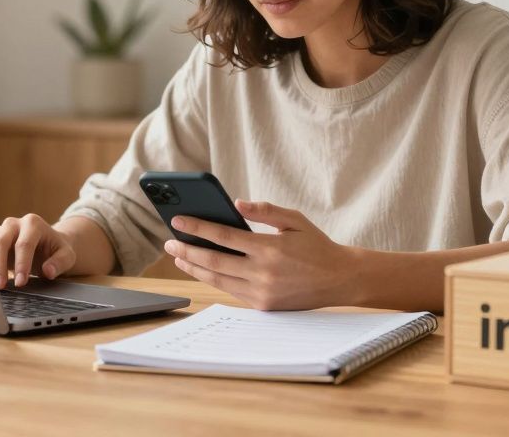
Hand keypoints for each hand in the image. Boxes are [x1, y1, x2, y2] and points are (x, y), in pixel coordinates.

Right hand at [0, 214, 76, 288]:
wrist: (47, 243)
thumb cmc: (56, 249)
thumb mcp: (66, 255)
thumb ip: (60, 262)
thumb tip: (48, 271)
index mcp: (33, 224)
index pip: (24, 244)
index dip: (21, 264)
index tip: (20, 282)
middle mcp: (13, 224)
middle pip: (0, 242)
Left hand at [163, 200, 359, 310]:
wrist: (339, 279)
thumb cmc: (316, 245)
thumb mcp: (295, 220)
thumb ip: (265, 210)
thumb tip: (236, 203)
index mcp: (269, 248)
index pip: (223, 236)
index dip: (197, 228)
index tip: (177, 221)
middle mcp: (263, 273)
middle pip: (213, 261)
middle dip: (187, 251)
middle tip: (168, 242)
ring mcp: (262, 292)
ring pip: (218, 280)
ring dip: (194, 268)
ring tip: (179, 257)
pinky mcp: (263, 305)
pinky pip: (231, 291)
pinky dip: (213, 280)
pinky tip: (201, 270)